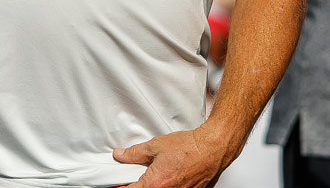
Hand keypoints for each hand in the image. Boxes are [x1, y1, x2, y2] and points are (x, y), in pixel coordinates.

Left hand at [113, 127, 231, 187]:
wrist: (212, 149)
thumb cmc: (189, 147)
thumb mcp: (155, 145)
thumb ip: (134, 153)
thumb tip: (121, 155)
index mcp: (155, 184)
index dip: (120, 186)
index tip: (117, 182)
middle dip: (138, 184)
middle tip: (136, 175)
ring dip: (153, 185)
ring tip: (156, 173)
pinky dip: (165, 186)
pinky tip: (168, 176)